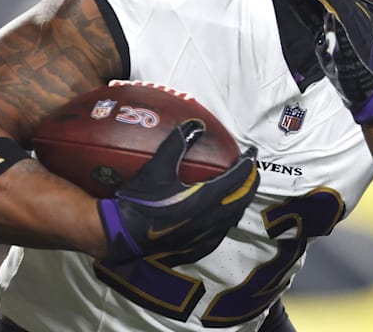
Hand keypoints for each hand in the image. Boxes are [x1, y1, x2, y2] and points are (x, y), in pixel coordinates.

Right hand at [97, 120, 258, 261]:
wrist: (121, 236)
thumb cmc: (139, 201)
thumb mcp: (157, 168)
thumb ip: (177, 143)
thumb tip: (196, 123)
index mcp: (206, 199)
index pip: (238, 178)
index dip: (248, 164)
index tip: (251, 153)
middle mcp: (210, 220)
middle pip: (242, 200)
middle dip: (250, 183)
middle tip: (251, 170)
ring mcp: (204, 237)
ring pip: (233, 218)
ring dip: (240, 202)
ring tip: (238, 189)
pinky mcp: (195, 248)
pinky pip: (220, 233)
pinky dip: (226, 220)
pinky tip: (220, 216)